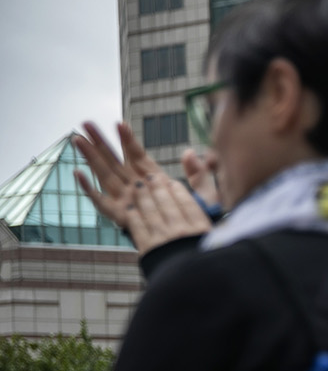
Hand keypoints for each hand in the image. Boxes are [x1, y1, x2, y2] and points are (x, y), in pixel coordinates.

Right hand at [71, 121, 212, 255]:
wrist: (195, 247)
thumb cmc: (200, 223)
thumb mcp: (207, 197)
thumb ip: (200, 175)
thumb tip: (189, 153)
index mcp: (155, 180)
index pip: (138, 155)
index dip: (129, 140)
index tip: (120, 124)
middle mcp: (137, 188)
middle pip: (115, 161)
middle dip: (101, 142)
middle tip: (86, 123)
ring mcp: (128, 201)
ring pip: (105, 175)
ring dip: (90, 158)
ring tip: (78, 139)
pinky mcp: (121, 216)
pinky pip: (101, 202)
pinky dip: (89, 189)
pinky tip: (78, 173)